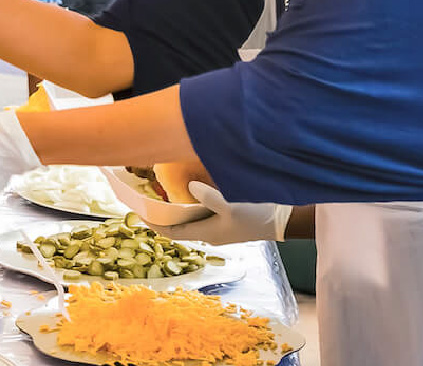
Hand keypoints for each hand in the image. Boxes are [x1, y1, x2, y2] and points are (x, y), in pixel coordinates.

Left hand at [150, 182, 291, 244]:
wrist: (283, 220)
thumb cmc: (257, 214)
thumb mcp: (232, 204)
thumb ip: (209, 196)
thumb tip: (190, 188)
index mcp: (207, 233)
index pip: (172, 232)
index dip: (154, 223)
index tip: (138, 212)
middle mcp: (210, 233)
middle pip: (178, 226)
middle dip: (162, 215)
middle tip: (146, 198)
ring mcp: (218, 228)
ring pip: (189, 220)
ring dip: (175, 209)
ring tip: (161, 193)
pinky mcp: (226, 220)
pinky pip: (201, 214)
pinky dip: (190, 205)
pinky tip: (188, 190)